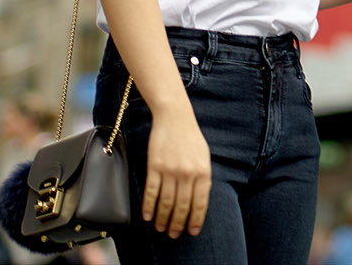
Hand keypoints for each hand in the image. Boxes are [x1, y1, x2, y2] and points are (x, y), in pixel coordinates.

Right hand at [142, 108, 210, 237]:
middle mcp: (188, 173)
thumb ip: (203, 178)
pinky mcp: (155, 166)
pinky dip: (148, 206)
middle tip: (173, 235)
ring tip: (160, 228)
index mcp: (203, 171)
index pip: (200, 202)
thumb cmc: (191, 138)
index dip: (196, 219)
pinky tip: (147, 216)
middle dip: (177, 224)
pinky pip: (151, 191)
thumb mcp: (204, 157)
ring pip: (166, 202)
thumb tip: (199, 202)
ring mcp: (170, 170)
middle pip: (182, 206)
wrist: (175, 118)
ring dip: (162, 218)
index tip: (191, 232)